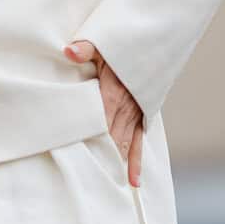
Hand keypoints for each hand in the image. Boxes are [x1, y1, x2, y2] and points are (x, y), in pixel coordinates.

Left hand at [63, 40, 143, 186]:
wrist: (155, 38)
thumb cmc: (124, 40)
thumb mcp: (104, 40)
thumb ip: (86, 48)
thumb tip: (69, 51)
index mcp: (112, 93)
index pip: (95, 123)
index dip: (85, 140)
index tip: (72, 158)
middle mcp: (125, 109)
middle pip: (108, 139)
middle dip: (96, 158)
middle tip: (83, 182)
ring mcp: (135, 114)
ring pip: (123, 145)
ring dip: (112, 162)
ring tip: (102, 185)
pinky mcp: (143, 115)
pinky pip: (139, 143)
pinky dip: (135, 162)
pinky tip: (133, 182)